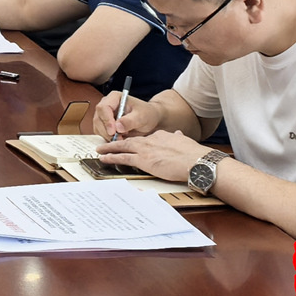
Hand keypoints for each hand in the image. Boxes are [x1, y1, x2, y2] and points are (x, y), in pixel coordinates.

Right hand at [88, 88, 165, 139]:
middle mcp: (106, 105)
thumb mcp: (142, 116)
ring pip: (98, 127)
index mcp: (114, 97)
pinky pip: (100, 133)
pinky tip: (119, 139)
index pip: (103, 108)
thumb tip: (117, 127)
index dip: (107, 120)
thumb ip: (130, 121)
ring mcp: (104, 115)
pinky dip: (107, 138)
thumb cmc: (147, 114)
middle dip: (106, 131)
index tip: (114, 132)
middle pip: (98, 118)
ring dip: (107, 136)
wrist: (150, 120)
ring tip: (121, 139)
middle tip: (119, 138)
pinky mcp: (104, 125)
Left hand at [96, 130, 210, 182]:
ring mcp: (145, 150)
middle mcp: (150, 140)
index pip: (145, 138)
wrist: (195, 161)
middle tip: (106, 143)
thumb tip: (178, 134)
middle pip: (130, 140)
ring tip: (100, 150)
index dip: (137, 142)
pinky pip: (123, 158)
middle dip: (116, 142)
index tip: (131, 144)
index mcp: (161, 136)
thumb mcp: (184, 141)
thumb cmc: (193, 155)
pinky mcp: (143, 161)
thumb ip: (178, 138)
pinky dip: (112, 158)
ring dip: (109, 149)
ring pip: (122, 147)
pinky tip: (104, 159)